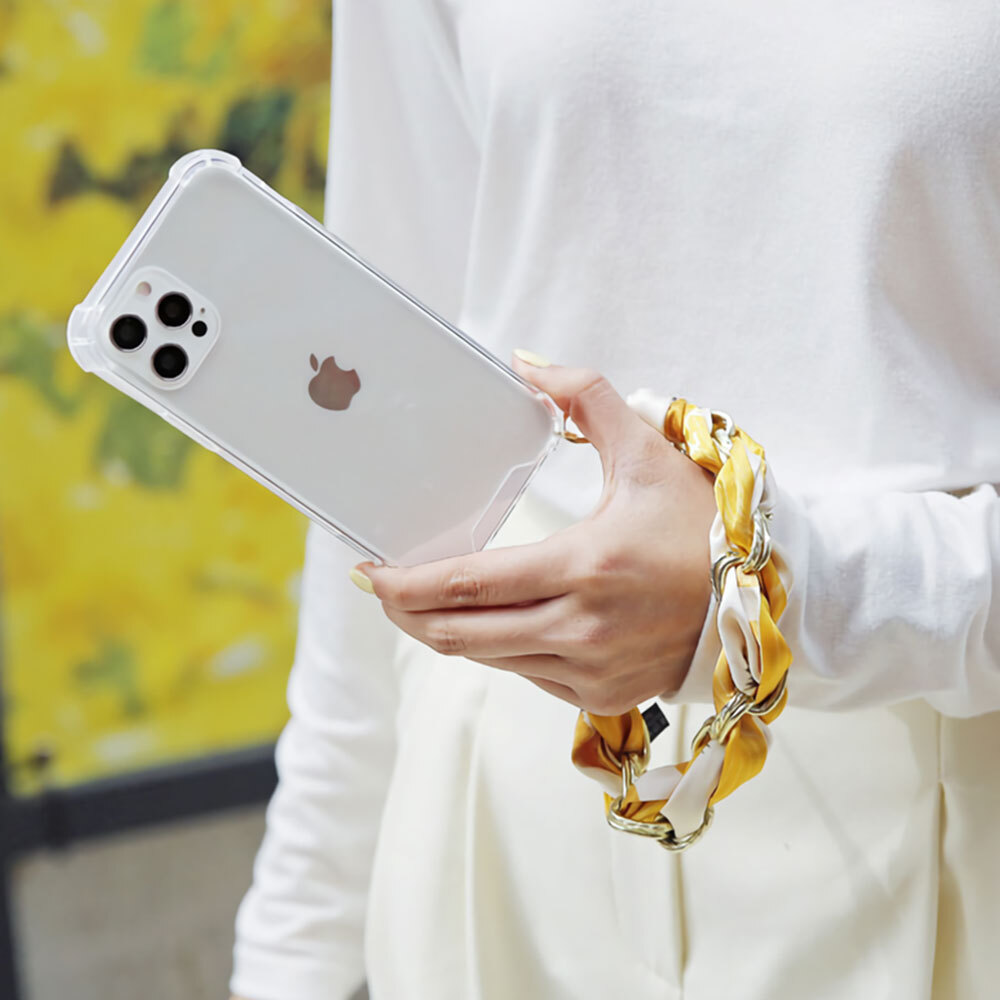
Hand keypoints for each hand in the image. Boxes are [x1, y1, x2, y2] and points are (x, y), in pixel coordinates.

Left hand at [353, 353, 715, 715]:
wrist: (762, 598)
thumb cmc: (703, 526)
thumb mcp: (649, 451)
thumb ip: (586, 397)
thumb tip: (527, 363)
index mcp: (586, 568)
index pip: (469, 585)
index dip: (406, 584)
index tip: (368, 570)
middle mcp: (583, 629)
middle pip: (461, 634)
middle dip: (407, 613)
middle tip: (380, 587)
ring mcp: (592, 670)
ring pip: (489, 659)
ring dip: (447, 631)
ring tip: (422, 600)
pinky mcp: (604, 695)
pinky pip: (526, 675)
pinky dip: (498, 649)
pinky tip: (490, 621)